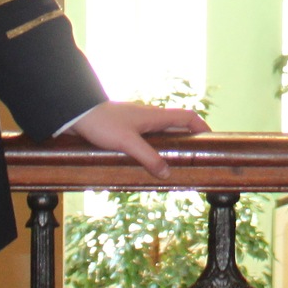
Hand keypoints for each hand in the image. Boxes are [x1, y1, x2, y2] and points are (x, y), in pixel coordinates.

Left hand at [68, 100, 207, 178]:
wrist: (76, 114)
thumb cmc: (103, 124)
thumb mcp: (128, 143)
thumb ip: (149, 157)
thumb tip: (167, 173)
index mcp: (155, 115)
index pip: (187, 117)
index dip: (202, 127)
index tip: (211, 142)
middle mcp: (149, 117)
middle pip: (176, 128)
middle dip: (187, 142)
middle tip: (193, 161)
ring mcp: (136, 124)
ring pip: (160, 135)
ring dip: (168, 148)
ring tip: (173, 167)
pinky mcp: (124, 131)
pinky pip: (145, 141)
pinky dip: (152, 151)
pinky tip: (147, 164)